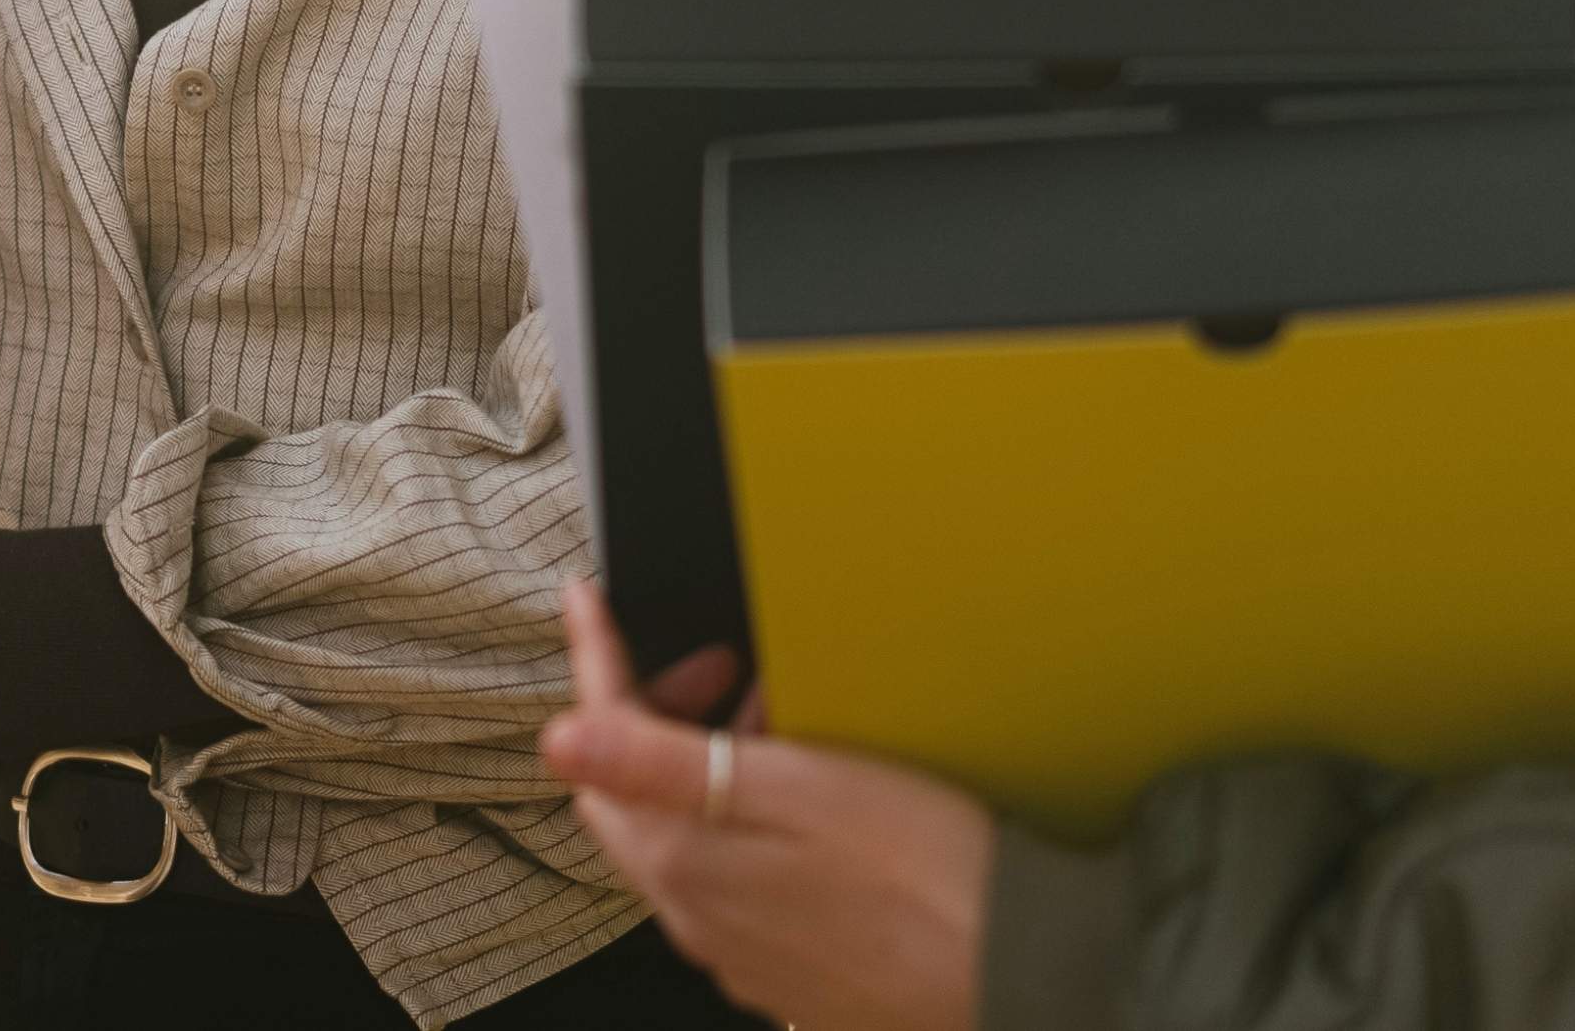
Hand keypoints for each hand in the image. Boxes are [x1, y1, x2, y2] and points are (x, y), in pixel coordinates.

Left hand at [546, 580, 989, 1030]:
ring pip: (682, 838)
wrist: (1018, 973)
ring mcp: (738, 948)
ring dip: (702, 769)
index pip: (602, 745)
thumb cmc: (925, 872)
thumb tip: (556, 738)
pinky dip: (742, 823)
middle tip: (712, 665)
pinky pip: (731, 880)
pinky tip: (803, 802)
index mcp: (683, 860)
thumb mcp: (791, 789)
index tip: (586, 601)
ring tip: (775, 723)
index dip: (595, 661)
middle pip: (630, 797)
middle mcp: (695, 915)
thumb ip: (660, 765)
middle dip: (651, 714)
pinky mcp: (786, 967)